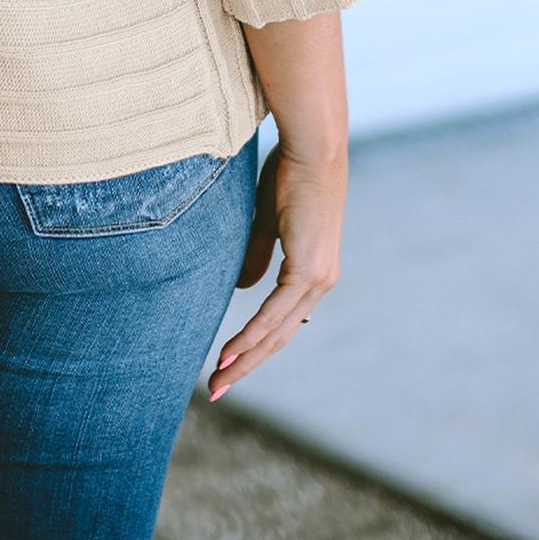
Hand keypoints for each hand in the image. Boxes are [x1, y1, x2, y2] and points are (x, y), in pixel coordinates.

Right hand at [209, 138, 343, 399]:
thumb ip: (257, 255)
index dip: (253, 345)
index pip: (280, 321)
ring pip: (277, 332)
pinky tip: (231, 352)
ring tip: (219, 380)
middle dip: (246, 365)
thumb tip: (243, 288)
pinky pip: (275, 312)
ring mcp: (317, 279)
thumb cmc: (290, 175)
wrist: (312, 150)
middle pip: (278, 337)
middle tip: (218, 389)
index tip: (227, 363)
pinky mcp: (308, 270)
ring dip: (245, 358)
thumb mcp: (267, 220)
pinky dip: (252, 334)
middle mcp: (320, 282)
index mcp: (312, 272)